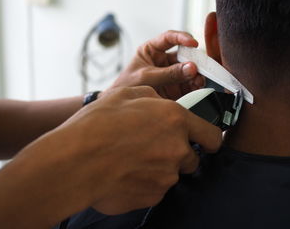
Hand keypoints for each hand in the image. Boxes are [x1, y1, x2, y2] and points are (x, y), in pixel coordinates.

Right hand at [0, 86, 221, 227]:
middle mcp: (177, 149)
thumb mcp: (126, 94)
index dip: (210, 138)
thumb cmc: (97, 125)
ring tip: (133, 159)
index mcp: (175, 120)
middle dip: (178, 152)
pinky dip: (147, 182)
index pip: (213, 136)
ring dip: (160, 166)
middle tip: (152, 147)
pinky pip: (157, 188)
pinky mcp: (153, 195)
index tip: (204, 140)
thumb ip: (153, 98)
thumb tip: (160, 104)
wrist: (75, 161)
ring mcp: (167, 175)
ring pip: (172, 172)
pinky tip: (126, 173)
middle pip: (191, 157)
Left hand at [110, 30, 204, 99]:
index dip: (182, 38)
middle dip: (193, 59)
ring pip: (189, 69)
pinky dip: (195, 84)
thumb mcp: (146, 78)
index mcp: (152, 50)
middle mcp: (163, 61)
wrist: (123, 109)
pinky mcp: (176, 87)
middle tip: (199, 65)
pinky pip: (189, 83)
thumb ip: (168, 73)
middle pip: (183, 55)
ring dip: (196, 73)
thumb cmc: (128, 87)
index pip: (169, 38)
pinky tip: (197, 86)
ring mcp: (171, 74)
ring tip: (198, 79)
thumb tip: (191, 68)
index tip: (193, 43)